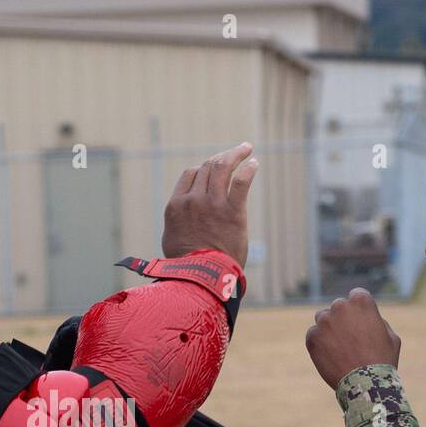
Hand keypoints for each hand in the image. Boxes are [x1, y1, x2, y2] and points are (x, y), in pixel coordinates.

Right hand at [162, 142, 257, 267]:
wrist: (200, 277)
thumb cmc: (186, 265)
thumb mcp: (172, 239)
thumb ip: (177, 221)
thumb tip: (180, 218)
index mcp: (176, 205)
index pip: (190, 174)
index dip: (203, 168)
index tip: (214, 171)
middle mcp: (192, 200)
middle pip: (208, 167)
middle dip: (222, 156)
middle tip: (236, 152)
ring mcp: (212, 204)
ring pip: (222, 167)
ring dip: (236, 154)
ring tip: (246, 148)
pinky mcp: (232, 212)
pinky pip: (241, 182)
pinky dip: (248, 169)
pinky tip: (254, 164)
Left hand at [305, 288, 400, 389]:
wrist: (365, 383)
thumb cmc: (382, 360)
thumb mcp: (390, 336)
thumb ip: (376, 321)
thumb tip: (365, 318)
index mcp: (361, 302)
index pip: (356, 295)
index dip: (359, 309)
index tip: (360, 320)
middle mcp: (340, 307)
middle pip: (338, 307)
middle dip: (343, 318)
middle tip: (350, 338)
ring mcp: (324, 321)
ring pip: (323, 318)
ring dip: (329, 328)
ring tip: (340, 347)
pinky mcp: (312, 337)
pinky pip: (313, 335)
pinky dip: (319, 343)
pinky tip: (331, 355)